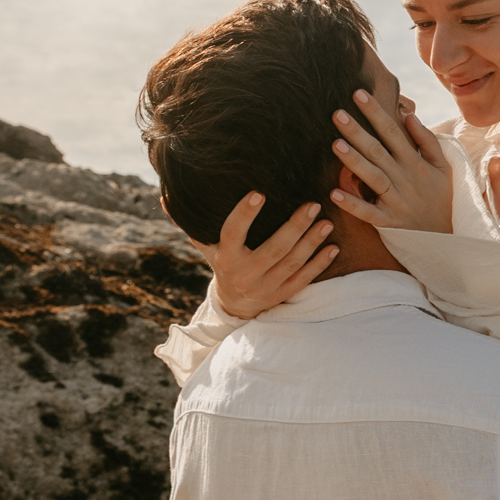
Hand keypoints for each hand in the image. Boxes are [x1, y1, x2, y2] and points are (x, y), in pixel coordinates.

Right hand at [194, 195, 339, 319]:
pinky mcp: (282, 295)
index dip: (244, 214)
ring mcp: (266, 287)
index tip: (258, 193)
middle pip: (274, 249)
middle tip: (313, 204)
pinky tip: (333, 248)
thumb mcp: (207, 247)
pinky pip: (304, 279)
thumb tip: (166, 197)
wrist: (234, 306)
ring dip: (312, 243)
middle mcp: (245, 274)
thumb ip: (193, 223)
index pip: (233, 233)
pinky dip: (320, 264)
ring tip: (327, 223)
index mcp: (226, 258)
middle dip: (295, 226)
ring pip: (292, 263)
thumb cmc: (223, 264)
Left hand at [329, 88, 453, 233]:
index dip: (376, 113)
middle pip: (378, 151)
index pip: (393, 132)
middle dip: (358, 131)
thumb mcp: (445, 167)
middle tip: (337, 113)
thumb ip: (428, 141)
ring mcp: (396, 200)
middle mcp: (405, 179)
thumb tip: (410, 117)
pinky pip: (368, 212)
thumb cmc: (442, 198)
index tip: (358, 94)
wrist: (448, 238)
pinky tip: (334, 193)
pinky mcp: (388, 222)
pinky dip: (352, 204)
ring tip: (335, 144)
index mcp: (416, 163)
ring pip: (372, 177)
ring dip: (354, 161)